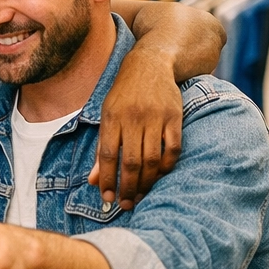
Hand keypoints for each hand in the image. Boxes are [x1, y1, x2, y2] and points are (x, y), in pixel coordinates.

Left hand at [89, 48, 182, 209]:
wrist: (150, 63)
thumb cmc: (124, 94)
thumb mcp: (107, 115)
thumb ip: (102, 147)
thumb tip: (94, 180)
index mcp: (112, 117)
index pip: (108, 155)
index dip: (107, 179)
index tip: (108, 198)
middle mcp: (133, 118)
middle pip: (131, 161)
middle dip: (127, 187)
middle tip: (126, 204)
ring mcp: (156, 117)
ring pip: (152, 158)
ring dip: (147, 181)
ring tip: (141, 195)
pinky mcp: (174, 116)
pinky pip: (173, 148)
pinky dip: (167, 165)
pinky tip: (160, 175)